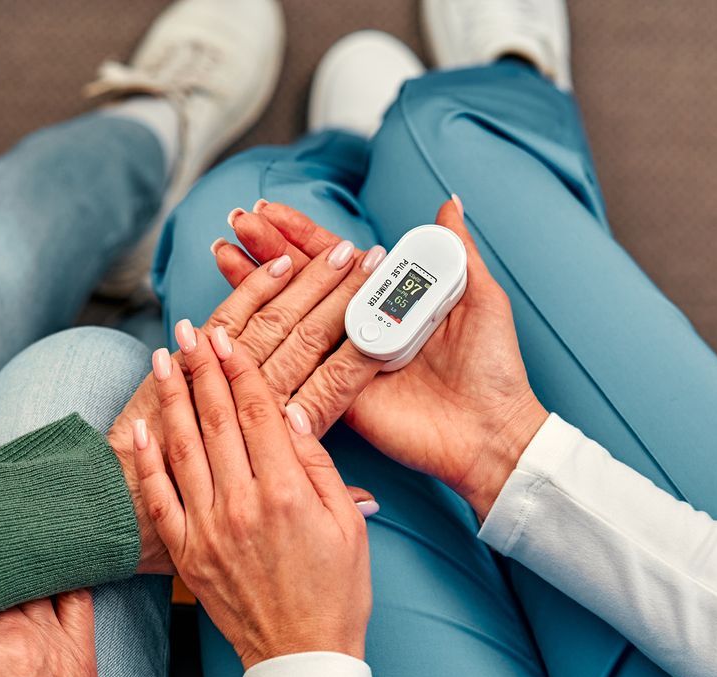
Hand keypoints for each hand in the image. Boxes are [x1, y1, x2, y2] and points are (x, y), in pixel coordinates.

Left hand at [132, 318, 371, 669]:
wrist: (303, 657)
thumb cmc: (336, 593)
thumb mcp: (347, 524)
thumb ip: (318, 465)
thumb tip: (289, 414)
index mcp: (287, 493)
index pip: (257, 413)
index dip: (240, 370)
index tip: (226, 338)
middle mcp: (243, 506)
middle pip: (216, 420)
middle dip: (201, 369)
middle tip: (188, 331)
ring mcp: (209, 530)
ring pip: (183, 449)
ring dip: (170, 400)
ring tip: (162, 360)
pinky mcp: (188, 554)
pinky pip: (159, 500)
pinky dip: (146, 462)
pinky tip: (140, 428)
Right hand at [215, 198, 549, 519]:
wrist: (492, 431)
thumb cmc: (493, 369)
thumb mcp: (480, 299)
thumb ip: (457, 253)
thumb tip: (448, 203)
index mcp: (389, 302)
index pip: (335, 260)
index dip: (301, 235)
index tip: (270, 212)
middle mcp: (361, 328)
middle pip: (302, 283)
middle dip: (266, 251)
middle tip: (237, 224)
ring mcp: (344, 362)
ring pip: (290, 318)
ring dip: (253, 286)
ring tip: (223, 253)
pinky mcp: (336, 396)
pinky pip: (297, 368)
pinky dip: (263, 345)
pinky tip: (233, 322)